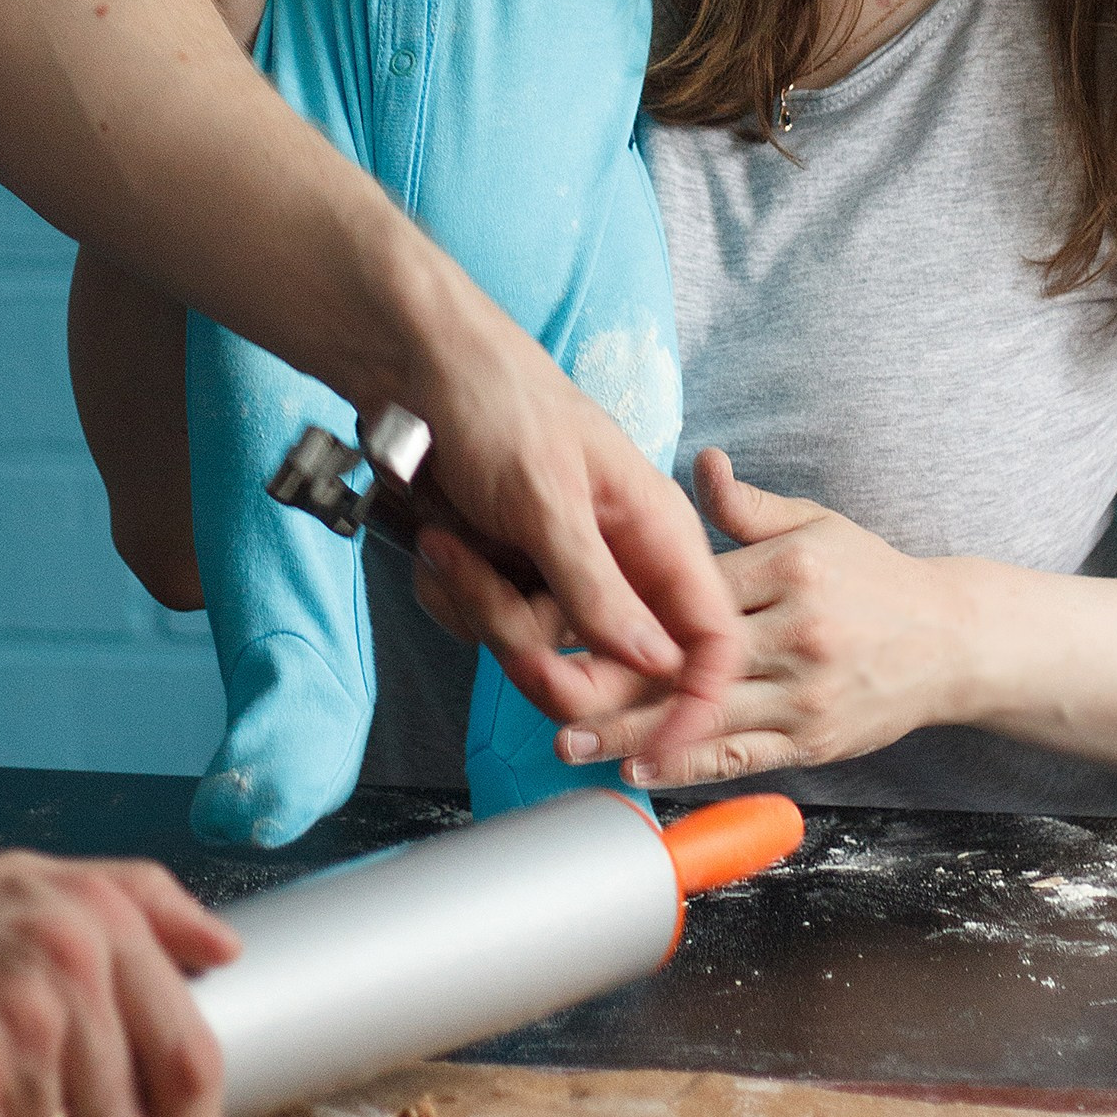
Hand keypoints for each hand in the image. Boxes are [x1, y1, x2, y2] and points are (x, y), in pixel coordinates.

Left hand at [391, 305, 740, 766]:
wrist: (409, 365)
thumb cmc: (496, 400)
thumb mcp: (549, 494)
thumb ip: (601, 585)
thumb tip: (658, 663)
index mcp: (656, 531)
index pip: (707, 637)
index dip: (690, 701)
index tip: (646, 751)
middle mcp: (616, 558)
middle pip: (607, 666)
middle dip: (538, 649)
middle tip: (494, 610)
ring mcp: (559, 570)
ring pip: (536, 652)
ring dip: (482, 611)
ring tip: (453, 545)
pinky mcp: (509, 573)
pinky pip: (488, 629)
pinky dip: (454, 598)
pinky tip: (440, 547)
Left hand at [546, 449, 950, 787]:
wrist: (951, 640)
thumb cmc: (873, 578)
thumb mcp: (816, 523)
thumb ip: (749, 505)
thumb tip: (702, 463)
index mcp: (790, 569)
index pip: (693, 588)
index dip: (628, 600)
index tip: (566, 609)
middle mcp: (797, 631)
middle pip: (688, 656)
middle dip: (612, 674)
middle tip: (544, 683)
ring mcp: (806, 691)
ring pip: (705, 714)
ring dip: (632, 731)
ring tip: (571, 741)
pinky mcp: (815, 740)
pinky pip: (743, 756)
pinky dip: (689, 766)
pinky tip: (640, 770)